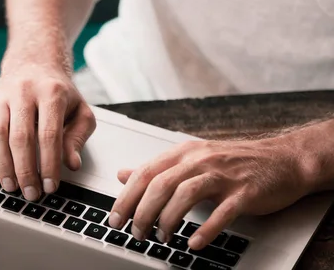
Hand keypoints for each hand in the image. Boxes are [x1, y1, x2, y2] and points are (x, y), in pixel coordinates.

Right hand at [0, 64, 95, 201]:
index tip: (50, 185)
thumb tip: (71, 164)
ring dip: (2, 164)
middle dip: (25, 170)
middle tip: (30, 192)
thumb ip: (78, 136)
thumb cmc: (58, 91)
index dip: (49, 164)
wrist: (35, 63)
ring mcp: (1, 97)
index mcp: (51, 92)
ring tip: (11, 186)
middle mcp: (24, 92)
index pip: (49, 134)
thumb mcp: (79, 110)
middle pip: (21, 137)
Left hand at [108, 134, 312, 249]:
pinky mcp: (245, 192)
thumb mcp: (190, 160)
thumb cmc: (234, 162)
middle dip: (143, 211)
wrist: (282, 159)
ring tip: (162, 237)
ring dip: (168, 219)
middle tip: (136, 233)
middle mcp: (200, 161)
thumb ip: (156, 169)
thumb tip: (123, 174)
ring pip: (186, 194)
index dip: (127, 196)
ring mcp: (223, 175)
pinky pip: (222, 211)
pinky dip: (206, 229)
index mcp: (184, 153)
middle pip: (161, 184)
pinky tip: (195, 243)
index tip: (115, 218)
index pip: (146, 173)